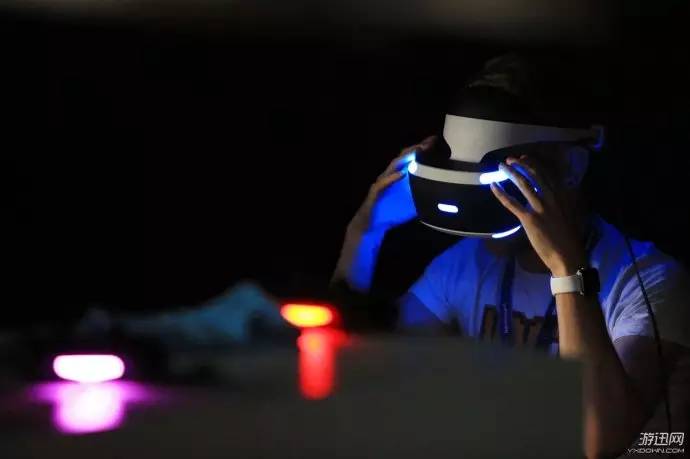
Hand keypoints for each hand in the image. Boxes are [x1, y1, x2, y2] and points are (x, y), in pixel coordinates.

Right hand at [348, 136, 435, 234]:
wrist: (369, 226)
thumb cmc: (388, 214)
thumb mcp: (408, 204)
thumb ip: (418, 195)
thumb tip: (436, 194)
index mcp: (396, 177)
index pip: (408, 160)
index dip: (419, 150)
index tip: (433, 141)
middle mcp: (388, 176)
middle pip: (401, 159)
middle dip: (415, 149)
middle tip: (430, 142)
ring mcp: (380, 183)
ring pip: (392, 167)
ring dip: (404, 159)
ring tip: (417, 151)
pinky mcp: (374, 193)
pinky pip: (382, 183)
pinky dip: (391, 178)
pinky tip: (400, 174)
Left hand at [490, 155, 586, 275]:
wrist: (567, 256)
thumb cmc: (567, 238)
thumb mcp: (567, 213)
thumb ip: (558, 201)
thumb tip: (548, 194)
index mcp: (561, 196)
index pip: (546, 173)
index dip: (533, 164)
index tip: (523, 158)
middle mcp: (551, 198)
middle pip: (534, 175)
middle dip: (520, 164)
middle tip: (509, 159)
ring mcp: (540, 208)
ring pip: (523, 185)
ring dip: (511, 173)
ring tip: (501, 167)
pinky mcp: (529, 219)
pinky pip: (512, 203)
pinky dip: (501, 194)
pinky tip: (493, 186)